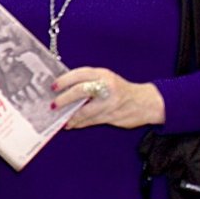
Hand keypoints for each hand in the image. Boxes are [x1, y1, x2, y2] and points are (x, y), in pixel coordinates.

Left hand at [50, 67, 164, 128]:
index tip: (54, 87)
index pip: (80, 74)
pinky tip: (73, 124)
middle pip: (80, 91)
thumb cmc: (121, 90)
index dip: (65, 80)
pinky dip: (80, 123)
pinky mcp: (111, 116)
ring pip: (84, 110)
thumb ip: (89, 82)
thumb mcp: (106, 79)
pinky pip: (91, 120)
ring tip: (63, 119)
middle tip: (54, 105)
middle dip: (64, 99)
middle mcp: (106, 87)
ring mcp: (109, 102)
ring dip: (71, 116)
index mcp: (103, 75)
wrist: (145, 102)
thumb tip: (65, 89)